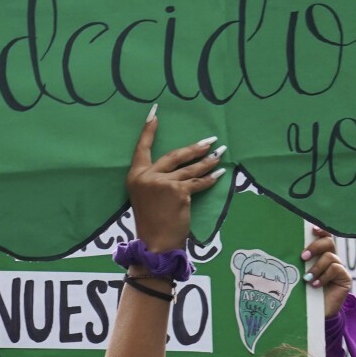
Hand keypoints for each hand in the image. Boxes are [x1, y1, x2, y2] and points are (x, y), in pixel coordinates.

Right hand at [126, 108, 225, 252]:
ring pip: (190, 168)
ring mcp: (163, 182)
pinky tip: (219, 173)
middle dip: (195, 147)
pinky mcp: (178, 191)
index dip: (149, 130)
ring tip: (220, 153)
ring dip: (208, 161)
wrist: (156, 243)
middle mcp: (147, 176)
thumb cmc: (152, 223)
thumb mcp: (145, 197)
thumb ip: (155, 180)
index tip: (155, 113)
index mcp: (135, 176)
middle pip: (175, 155)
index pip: (142, 148)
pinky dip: (210, 178)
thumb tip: (179, 167)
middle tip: (210, 140)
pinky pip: (198, 182)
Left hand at [302, 226, 350, 317]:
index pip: (324, 237)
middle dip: (315, 247)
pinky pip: (336, 269)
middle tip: (303, 257)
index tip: (312, 230)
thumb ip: (299, 263)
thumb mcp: (300, 275)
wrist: (314, 315)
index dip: (321, 230)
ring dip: (317, 266)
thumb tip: (286, 249)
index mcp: (321, 255)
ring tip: (307, 278)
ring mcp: (339, 269)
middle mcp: (332, 259)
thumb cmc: (303, 293)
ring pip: (331, 257)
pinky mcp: (345, 279)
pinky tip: (315, 285)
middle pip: (329, 242)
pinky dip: (324, 276)